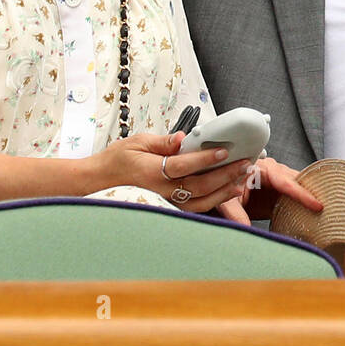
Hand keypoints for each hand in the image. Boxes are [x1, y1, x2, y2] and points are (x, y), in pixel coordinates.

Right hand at [90, 130, 251, 212]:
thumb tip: (183, 138)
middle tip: (244, 163)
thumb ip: (162, 141)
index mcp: (152, 172)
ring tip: (242, 178)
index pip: (184, 165)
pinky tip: (229, 191)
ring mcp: (166, 202)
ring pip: (202, 200)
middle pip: (199, 185)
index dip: (205, 158)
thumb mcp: (137, 142)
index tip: (224, 150)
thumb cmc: (117, 161)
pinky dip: (215, 200)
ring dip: (224, 189)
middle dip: (224, 174)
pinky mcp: (170, 207)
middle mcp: (161, 191)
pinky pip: (197, 207)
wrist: (100, 182)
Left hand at [215, 157, 322, 224]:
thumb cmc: (223, 185)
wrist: (220, 186)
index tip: (317, 205)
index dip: (302, 194)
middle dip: (313, 192)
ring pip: (299, 187)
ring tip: (328, 209)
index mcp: (261, 169)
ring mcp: (278, 182)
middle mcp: (273, 172)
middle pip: (298, 182)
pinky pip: (295, 195)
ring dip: (310, 196)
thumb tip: (246, 230)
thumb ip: (235, 213)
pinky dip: (304, 203)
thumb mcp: (226, 200)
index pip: (286, 182)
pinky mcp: (279, 193)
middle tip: (330, 206)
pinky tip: (314, 212)